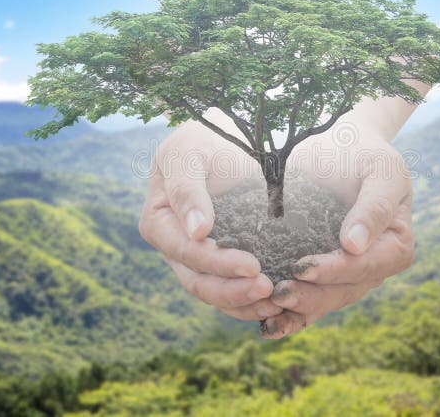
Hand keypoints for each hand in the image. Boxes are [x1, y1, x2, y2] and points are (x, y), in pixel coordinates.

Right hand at [139, 121, 282, 320]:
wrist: (230, 136)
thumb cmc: (204, 138)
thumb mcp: (189, 152)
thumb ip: (187, 188)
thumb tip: (197, 231)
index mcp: (159, 223)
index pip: (187, 253)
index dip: (218, 263)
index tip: (254, 265)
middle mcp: (175, 248)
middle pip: (200, 281)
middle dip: (234, 291)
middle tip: (271, 289)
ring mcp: (197, 259)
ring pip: (216, 294)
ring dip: (245, 303)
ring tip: (278, 302)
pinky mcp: (222, 263)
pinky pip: (233, 290)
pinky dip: (252, 301)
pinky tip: (279, 303)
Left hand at [261, 126, 414, 338]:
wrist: (339, 145)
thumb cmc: (362, 153)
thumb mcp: (379, 170)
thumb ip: (373, 206)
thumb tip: (354, 245)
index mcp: (395, 244)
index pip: (365, 266)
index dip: (335, 270)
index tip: (301, 266)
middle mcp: (375, 266)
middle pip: (345, 290)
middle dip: (311, 296)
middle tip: (277, 293)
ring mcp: (349, 274)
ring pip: (326, 301)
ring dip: (298, 311)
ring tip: (267, 313)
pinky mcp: (324, 276)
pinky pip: (311, 301)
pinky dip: (290, 317)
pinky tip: (266, 327)